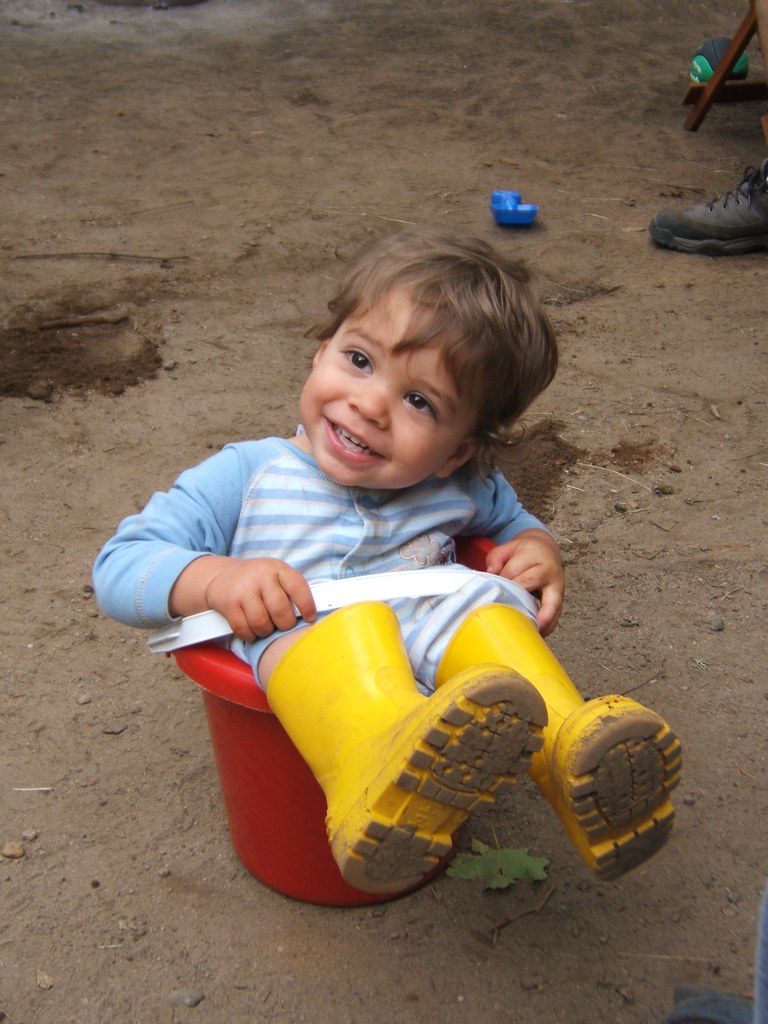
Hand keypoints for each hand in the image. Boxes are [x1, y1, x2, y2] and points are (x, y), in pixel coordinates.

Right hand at [170, 556, 315, 640]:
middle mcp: (261, 576)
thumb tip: (308, 616)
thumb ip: (290, 590)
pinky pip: (243, 629)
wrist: (221, 576)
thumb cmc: (256, 580)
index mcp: (278, 568)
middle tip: (281, 624)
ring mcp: (243, 589)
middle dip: (284, 624)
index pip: (298, 587)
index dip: (307, 606)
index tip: (310, 618)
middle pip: (280, 611)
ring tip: (265, 626)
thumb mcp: (275, 575)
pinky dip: (249, 635)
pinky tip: (251, 629)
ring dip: (265, 631)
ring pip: (261, 623)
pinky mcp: (228, 603)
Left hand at [485, 529, 564, 636]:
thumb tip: (491, 573)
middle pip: (530, 582)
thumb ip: (496, 558)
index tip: (493, 590)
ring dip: (540, 620)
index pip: (513, 570)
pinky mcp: (560, 598)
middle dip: (516, 596)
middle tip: (504, 612)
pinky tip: (538, 633)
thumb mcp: (507, 548)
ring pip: (551, 603)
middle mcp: (549, 570)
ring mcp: (558, 585)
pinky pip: (556, 614)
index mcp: (534, 555)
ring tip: (527, 632)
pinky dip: (548, 625)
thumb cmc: (523, 552)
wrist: (545, 549)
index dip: (501, 581)